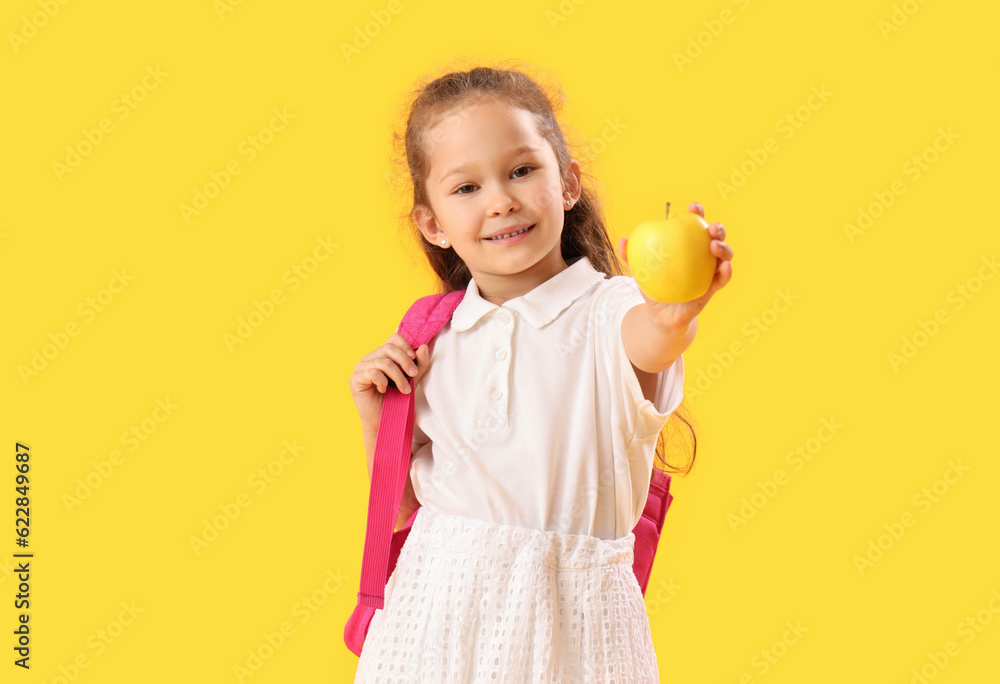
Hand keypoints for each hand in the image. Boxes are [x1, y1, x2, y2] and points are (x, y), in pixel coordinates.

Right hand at [349, 334, 431, 431]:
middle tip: (414, 374)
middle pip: (389, 348)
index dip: (406, 346)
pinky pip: (373, 373)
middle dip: (405, 361)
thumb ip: (420, 363)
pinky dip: (383, 382)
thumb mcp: (414, 379)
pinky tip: (384, 390)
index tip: (414, 359)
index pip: (394, 338)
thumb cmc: (398, 398)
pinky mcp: (355, 378)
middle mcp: (370, 357)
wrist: (386, 420)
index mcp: (383, 354)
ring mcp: (360, 367)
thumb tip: (423, 347)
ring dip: (398, 377)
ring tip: (405, 390)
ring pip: (383, 362)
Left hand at [617, 201, 733, 328]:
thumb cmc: (653, 285)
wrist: (660, 314)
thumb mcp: (640, 270)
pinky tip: (724, 267)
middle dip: (717, 228)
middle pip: (715, 236)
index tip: (693, 208)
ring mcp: (710, 270)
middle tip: (711, 228)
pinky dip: (727, 272)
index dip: (697, 213)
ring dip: (724, 247)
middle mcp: (702, 255)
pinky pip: (723, 279)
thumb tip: (622, 241)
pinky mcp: (713, 288)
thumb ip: (630, 255)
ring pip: (724, 255)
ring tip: (715, 246)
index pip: (694, 224)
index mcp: (687, 244)